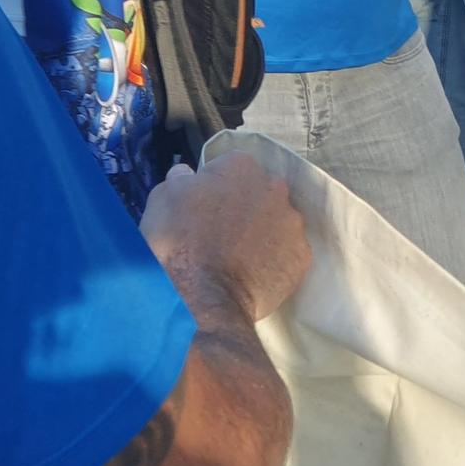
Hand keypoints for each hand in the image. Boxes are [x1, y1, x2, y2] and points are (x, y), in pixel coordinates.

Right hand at [139, 153, 310, 323]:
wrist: (204, 298)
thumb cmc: (179, 242)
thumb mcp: (162, 199)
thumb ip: (181, 179)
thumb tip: (188, 175)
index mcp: (241, 166)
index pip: (227, 168)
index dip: (212, 188)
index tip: (200, 209)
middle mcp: (275, 188)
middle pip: (257, 192)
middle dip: (242, 206)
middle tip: (219, 233)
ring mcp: (293, 223)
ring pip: (276, 221)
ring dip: (261, 232)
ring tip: (237, 257)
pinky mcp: (302, 256)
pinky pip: (286, 252)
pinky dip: (273, 259)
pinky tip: (254, 272)